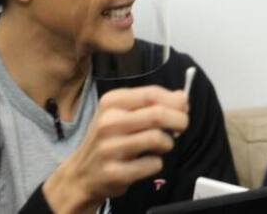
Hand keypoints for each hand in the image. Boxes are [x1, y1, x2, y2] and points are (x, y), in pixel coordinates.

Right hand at [43, 85, 188, 212]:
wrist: (81, 173)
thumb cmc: (108, 140)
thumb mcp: (122, 113)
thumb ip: (151, 103)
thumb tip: (182, 96)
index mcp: (111, 102)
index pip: (152, 93)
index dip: (175, 100)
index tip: (184, 107)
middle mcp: (108, 122)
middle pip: (158, 114)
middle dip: (180, 120)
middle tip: (181, 127)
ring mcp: (110, 148)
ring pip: (158, 139)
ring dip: (168, 144)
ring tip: (160, 146)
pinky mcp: (115, 172)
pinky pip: (153, 164)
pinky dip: (157, 163)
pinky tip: (147, 162)